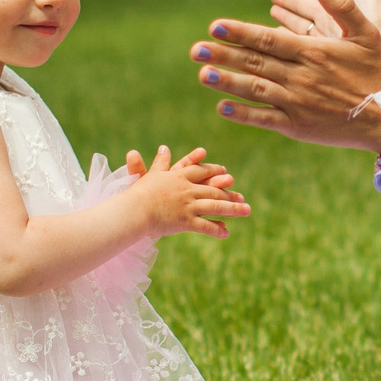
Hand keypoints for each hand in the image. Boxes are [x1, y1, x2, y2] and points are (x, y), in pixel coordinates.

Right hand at [122, 145, 249, 237]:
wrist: (134, 210)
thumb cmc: (138, 193)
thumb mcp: (152, 175)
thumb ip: (160, 162)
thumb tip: (165, 147)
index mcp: (179, 177)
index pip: (200, 172)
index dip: (214, 172)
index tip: (225, 172)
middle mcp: (187, 190)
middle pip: (213, 190)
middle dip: (230, 194)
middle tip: (243, 197)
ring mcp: (188, 206)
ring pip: (215, 207)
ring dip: (232, 209)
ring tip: (246, 210)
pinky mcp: (185, 221)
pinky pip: (205, 226)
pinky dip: (216, 230)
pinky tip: (226, 233)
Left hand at [194, 0, 380, 150]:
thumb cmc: (378, 71)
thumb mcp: (368, 33)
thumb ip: (343, 6)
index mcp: (314, 52)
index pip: (268, 39)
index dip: (240, 32)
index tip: (215, 26)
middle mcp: (301, 77)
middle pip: (255, 63)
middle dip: (223, 55)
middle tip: (196, 50)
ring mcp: (298, 103)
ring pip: (256, 90)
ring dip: (227, 82)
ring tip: (202, 74)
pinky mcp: (299, 126)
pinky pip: (265, 119)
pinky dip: (243, 114)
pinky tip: (222, 107)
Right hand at [269, 0, 380, 42]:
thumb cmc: (378, 20)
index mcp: (345, 2)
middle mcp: (335, 20)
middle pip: (308, 6)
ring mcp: (328, 39)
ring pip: (301, 25)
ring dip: (286, 16)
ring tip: (274, 10)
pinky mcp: (321, 56)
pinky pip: (299, 43)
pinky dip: (286, 37)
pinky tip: (276, 35)